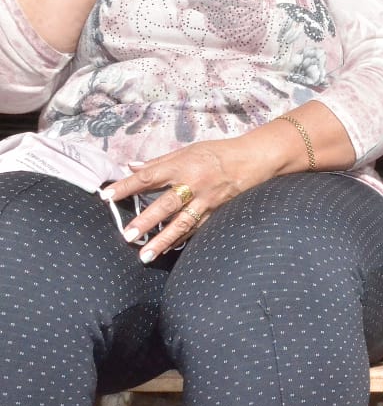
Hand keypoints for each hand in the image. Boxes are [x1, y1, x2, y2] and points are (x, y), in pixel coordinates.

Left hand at [100, 139, 271, 261]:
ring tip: (145, 255)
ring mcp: (206, 200)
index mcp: (182, 165)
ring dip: (163, 240)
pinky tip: (168, 250)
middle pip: (165, 204)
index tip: (106, 196)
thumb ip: (159, 162)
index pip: (148, 177)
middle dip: (146, 221)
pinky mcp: (216, 211)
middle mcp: (193, 183)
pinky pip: (196, 228)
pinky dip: (181, 239)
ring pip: (182, 223)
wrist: (253, 159)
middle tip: (128, 236)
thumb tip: (131, 167)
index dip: (126, 186)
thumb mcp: (188, 150)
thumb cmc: (218, 152)